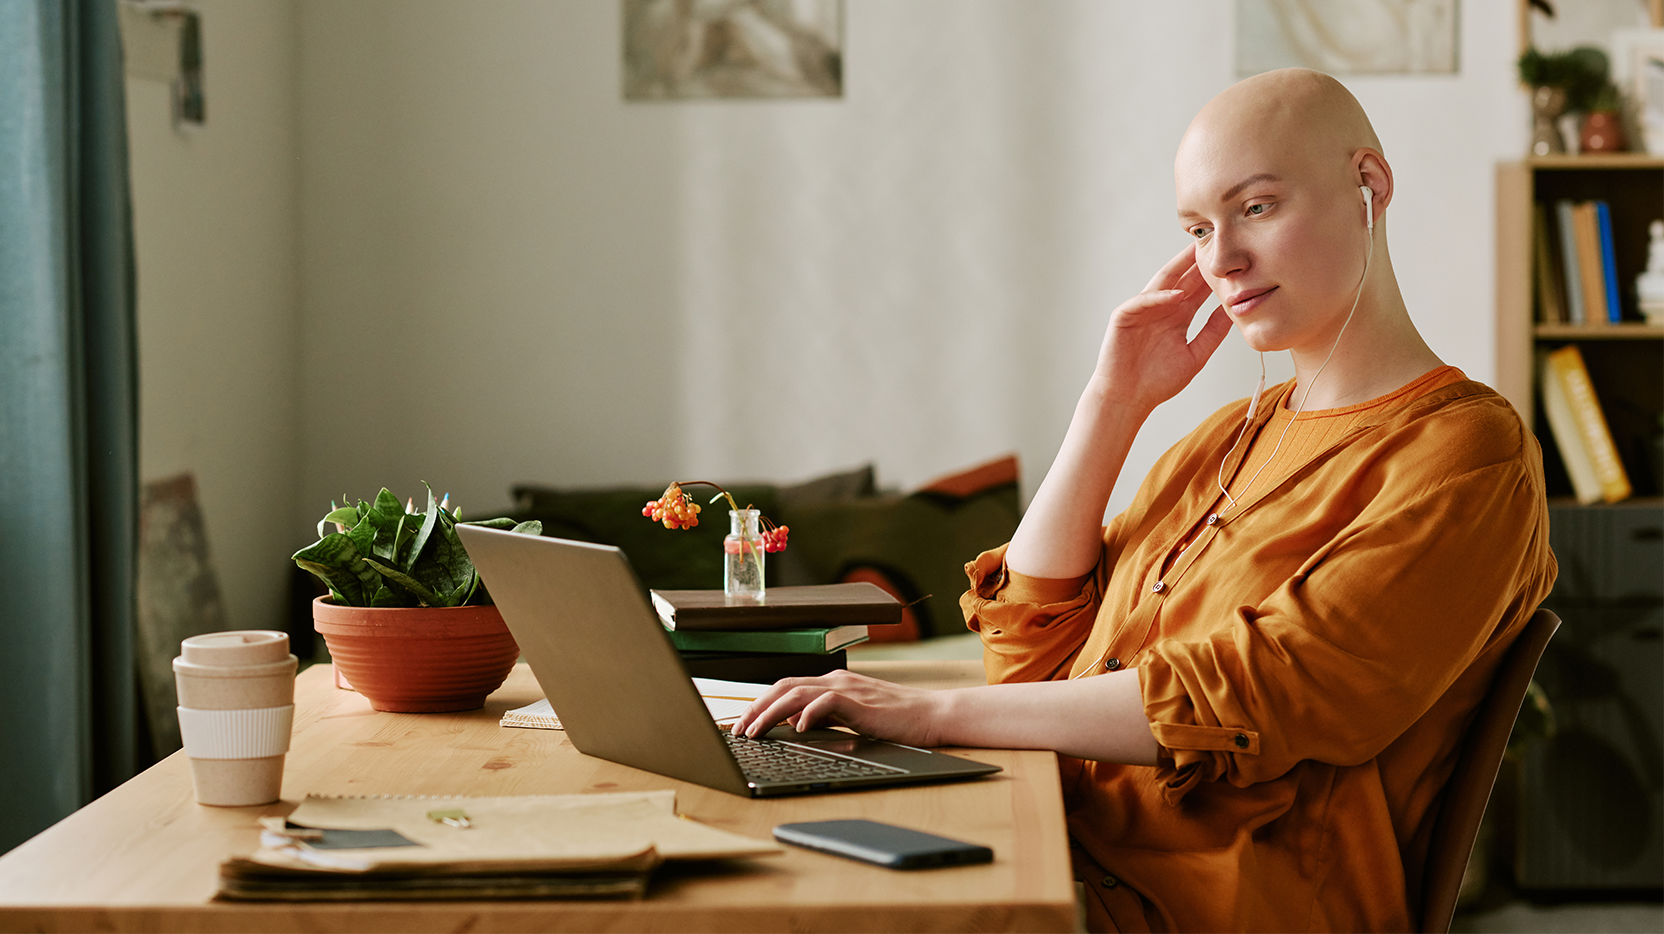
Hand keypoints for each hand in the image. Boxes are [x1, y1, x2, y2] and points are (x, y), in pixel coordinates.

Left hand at [730, 671, 945, 746]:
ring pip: (797, 694)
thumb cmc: (894, 718)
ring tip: (755, 731)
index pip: (786, 688)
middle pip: (784, 687)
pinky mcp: (860, 702)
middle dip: (756, 708)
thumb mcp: (851, 717)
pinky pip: (827, 702)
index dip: (760, 703)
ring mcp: (847, 689)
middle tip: (738, 730)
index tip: (742, 723)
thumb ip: (823, 716)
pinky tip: (798, 728)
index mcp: (832, 683)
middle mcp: (835, 681)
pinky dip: (808, 714)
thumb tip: (793, 722)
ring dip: (770, 712)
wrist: (930, 714)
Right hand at [1092, 242, 1230, 415]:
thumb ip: (1212, 333)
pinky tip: (1176, 294)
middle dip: (1196, 261)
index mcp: (1177, 316)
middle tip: (1215, 241)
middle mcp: (1161, 308)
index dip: (1212, 274)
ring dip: (1177, 268)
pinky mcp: (1123, 317)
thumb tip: (1233, 312)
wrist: (1128, 399)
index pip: (1197, 289)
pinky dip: (1159, 297)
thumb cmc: (1157, 382)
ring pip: (1161, 283)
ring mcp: (1142, 310)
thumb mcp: (1195, 355)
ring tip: (1194, 252)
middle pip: (1181, 278)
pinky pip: (1142, 302)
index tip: (1233, 260)